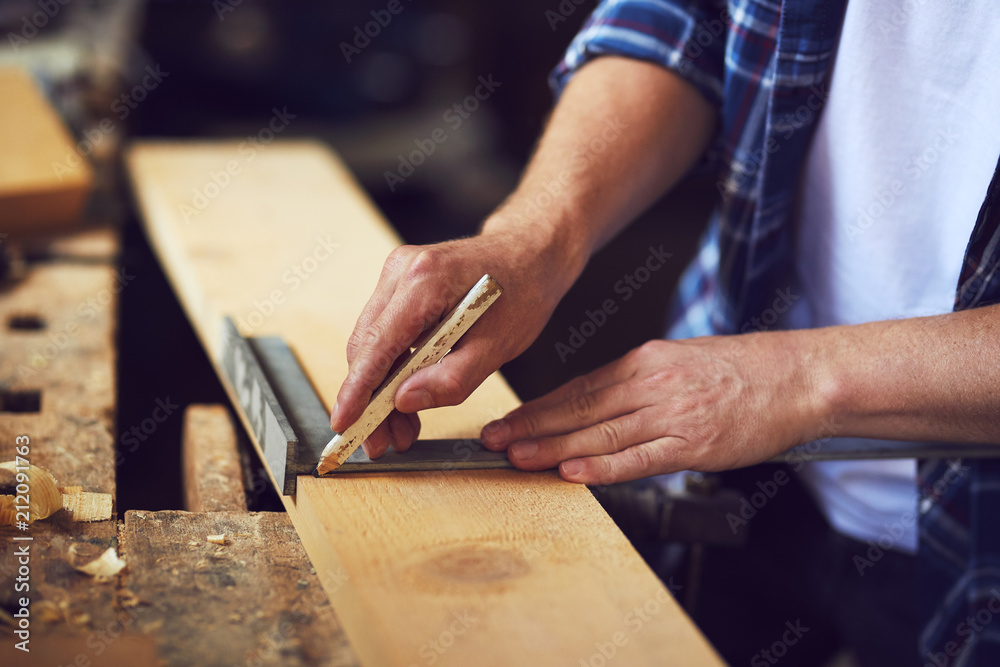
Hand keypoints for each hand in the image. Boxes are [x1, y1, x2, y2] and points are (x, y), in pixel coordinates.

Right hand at [331, 225, 580, 457]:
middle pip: (367, 347)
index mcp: (425, 281)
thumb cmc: (522, 293)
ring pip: (372, 344)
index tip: (344, 425)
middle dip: (370, 401)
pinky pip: (384, 333)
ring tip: (400, 429)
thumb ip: (451, 379)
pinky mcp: (399, 283)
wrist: (531, 254)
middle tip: (384, 443)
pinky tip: (405, 398)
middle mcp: (402, 270)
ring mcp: (397, 273)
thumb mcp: (497, 347)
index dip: (357, 391)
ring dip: (381, 389)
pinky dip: (391, 368)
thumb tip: (404, 401)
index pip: (378, 346)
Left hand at [480, 333, 824, 484]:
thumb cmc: (744, 370)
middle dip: (530, 427)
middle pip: (578, 408)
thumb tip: (598, 405)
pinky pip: (640, 458)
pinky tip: (573, 473)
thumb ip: (639, 383)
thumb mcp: (682, 361)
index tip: (507, 421)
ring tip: (516, 459)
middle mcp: (651, 384)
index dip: (538, 408)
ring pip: (600, 432)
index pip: (578, 388)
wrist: (799, 376)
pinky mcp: (696, 442)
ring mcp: (673, 413)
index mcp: (645, 362)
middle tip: (492, 442)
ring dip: (553, 447)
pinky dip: (604, 466)